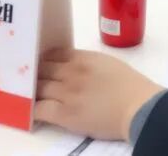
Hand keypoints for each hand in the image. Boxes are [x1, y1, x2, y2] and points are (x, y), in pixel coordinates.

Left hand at [35, 49, 163, 140]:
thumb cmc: (131, 86)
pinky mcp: (65, 114)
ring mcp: (66, 92)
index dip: (44, 59)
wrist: (139, 107)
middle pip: (42, 69)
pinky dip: (32, 109)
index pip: (54, 54)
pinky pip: (40, 109)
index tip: (40, 64)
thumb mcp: (108, 63)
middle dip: (34, 73)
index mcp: (84, 58)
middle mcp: (71, 71)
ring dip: (31, 90)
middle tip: (28, 79)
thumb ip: (88, 62)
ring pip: (38, 87)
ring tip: (28, 94)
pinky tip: (30, 110)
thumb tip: (73, 66)